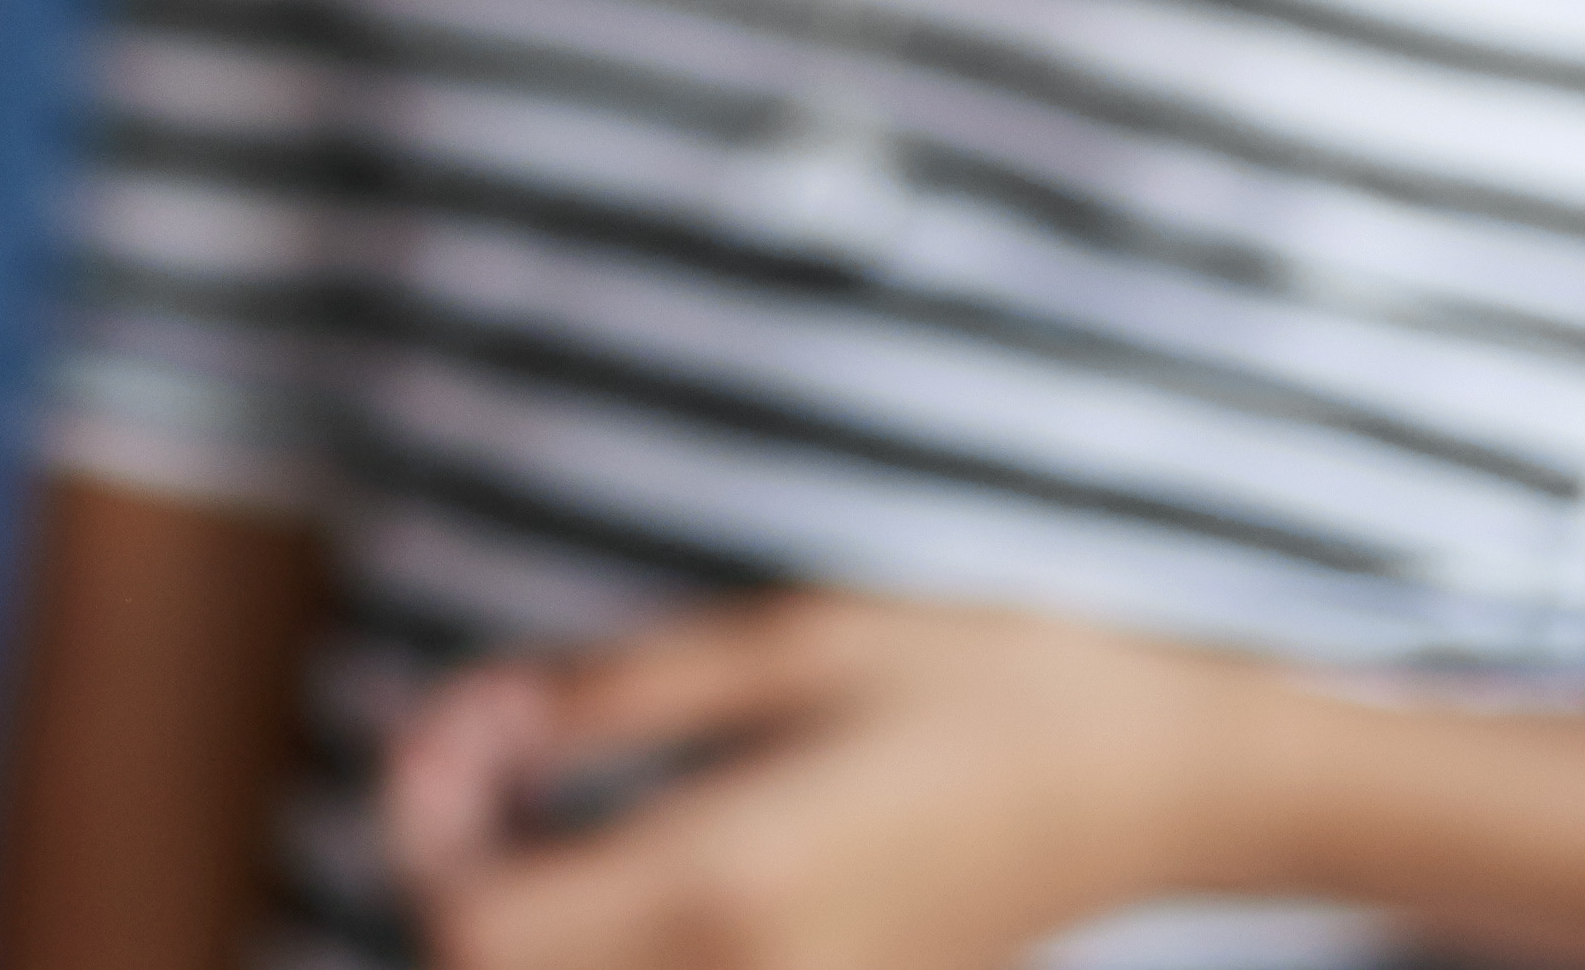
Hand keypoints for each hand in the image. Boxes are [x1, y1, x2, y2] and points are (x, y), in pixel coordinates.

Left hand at [387, 592, 1305, 969]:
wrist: (1157, 786)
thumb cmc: (979, 683)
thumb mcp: (783, 643)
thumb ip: (606, 695)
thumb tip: (476, 726)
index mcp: (725, 882)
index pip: (471, 926)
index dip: (427, 824)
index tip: (474, 723)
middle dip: (465, 875)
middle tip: (497, 757)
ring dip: (532, 920)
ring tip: (547, 810)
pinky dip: (610, 945)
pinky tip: (624, 864)